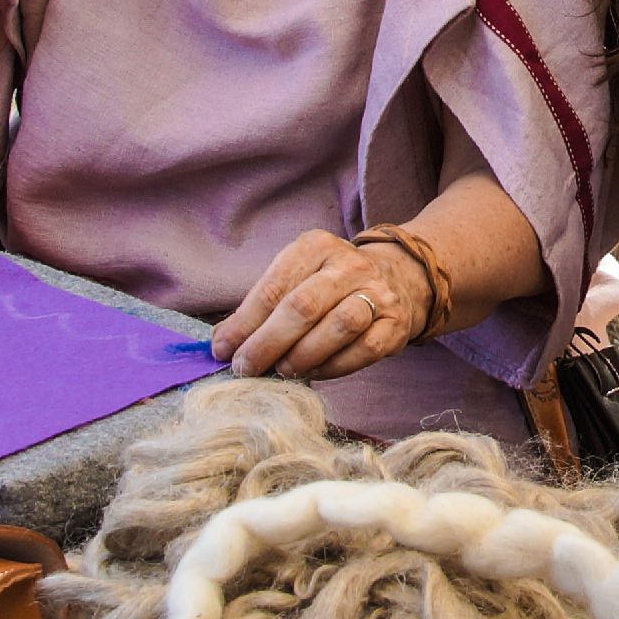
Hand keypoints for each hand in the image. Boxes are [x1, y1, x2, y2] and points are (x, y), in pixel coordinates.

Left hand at [211, 230, 431, 381]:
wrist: (396, 279)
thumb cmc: (329, 285)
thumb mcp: (295, 280)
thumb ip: (259, 308)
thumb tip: (222, 342)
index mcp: (316, 247)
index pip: (274, 286)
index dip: (245, 322)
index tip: (222, 348)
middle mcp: (349, 265)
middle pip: (304, 306)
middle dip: (267, 342)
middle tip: (245, 367)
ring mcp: (378, 293)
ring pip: (339, 326)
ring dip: (303, 355)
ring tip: (281, 370)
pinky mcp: (395, 323)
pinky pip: (365, 350)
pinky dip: (334, 366)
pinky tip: (313, 372)